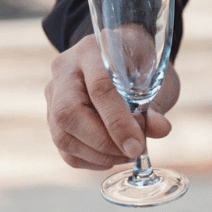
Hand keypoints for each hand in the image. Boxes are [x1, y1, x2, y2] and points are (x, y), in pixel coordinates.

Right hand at [45, 33, 180, 169]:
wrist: (123, 57)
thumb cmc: (140, 67)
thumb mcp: (155, 79)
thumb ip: (155, 105)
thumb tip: (160, 130)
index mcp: (91, 51)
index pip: (99, 89)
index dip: (118, 123)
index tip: (137, 146)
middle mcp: (64, 71)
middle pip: (69, 114)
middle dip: (104, 143)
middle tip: (134, 151)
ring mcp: (53, 95)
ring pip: (63, 137)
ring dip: (99, 155)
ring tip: (126, 153)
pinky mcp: (52, 118)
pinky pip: (65, 150)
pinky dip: (91, 160)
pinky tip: (112, 155)